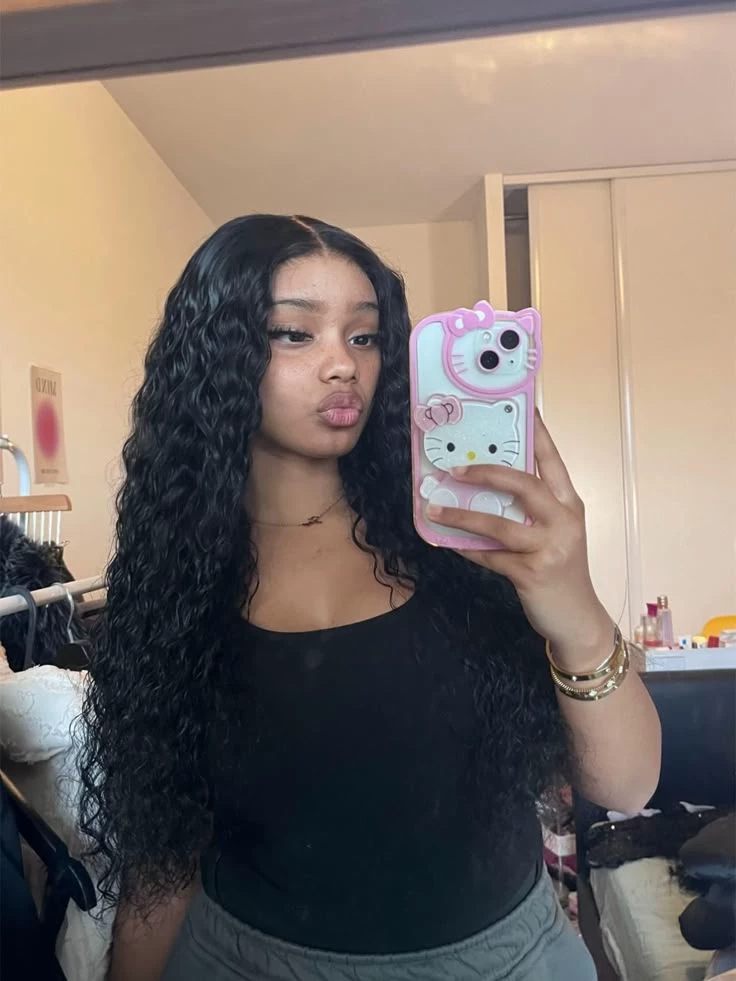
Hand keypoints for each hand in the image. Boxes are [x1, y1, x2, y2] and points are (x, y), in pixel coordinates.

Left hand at [426, 411, 612, 669]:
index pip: (551, 460)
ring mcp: (551, 548)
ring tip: (434, 508)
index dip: (537, 432)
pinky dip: (468, 549)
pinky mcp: (533, 574)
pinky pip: (491, 557)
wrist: (578, 619)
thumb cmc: (561, 570)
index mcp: (568, 504)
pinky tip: (449, 543)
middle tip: (455, 468)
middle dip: (487, 473)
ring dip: (463, 515)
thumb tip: (484, 486)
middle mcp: (563, 520)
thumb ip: (530, 510)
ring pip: (500, 524)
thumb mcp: (554, 533)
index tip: (523, 405)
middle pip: (525, 485)